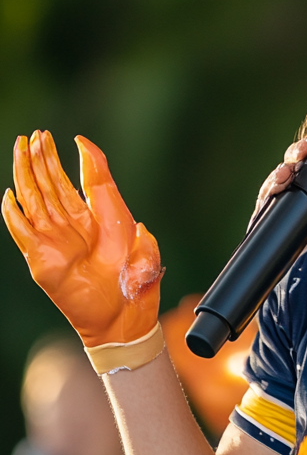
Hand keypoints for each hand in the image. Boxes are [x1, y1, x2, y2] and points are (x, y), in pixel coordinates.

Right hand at [2, 131, 161, 346]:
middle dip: (44, 159)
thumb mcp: (145, 252)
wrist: (125, 320)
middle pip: (55, 185)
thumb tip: (130, 213)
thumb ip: (135, 227)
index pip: (89, 182)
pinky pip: (22, 231)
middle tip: (36, 135)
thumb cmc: (137, 287)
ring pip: (37, 199)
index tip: (74, 139)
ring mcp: (57, 241)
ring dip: (27, 174)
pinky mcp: (41, 259)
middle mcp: (78, 226)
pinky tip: (9, 194)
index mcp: (104, 220)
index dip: (82, 160)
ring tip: (20, 147)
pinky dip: (13, 213)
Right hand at [250, 131, 306, 225]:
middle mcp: (288, 182)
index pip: (305, 157)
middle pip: (290, 160)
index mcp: (304, 179)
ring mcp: (276, 193)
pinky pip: (266, 193)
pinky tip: (279, 182)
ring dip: (283, 169)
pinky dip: (272, 186)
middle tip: (303, 150)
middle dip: (297, 151)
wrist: (299, 250)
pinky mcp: (265, 206)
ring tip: (289, 169)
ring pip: (277, 174)